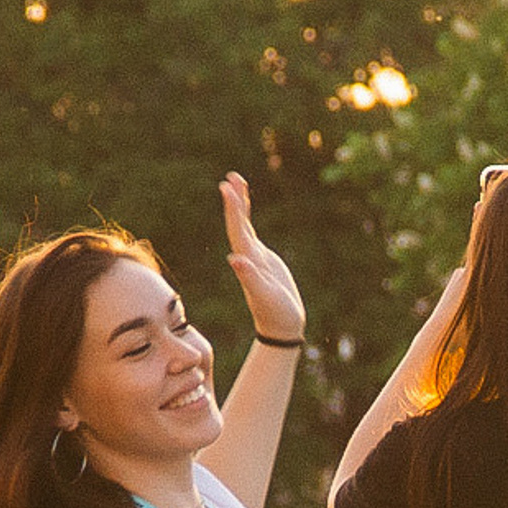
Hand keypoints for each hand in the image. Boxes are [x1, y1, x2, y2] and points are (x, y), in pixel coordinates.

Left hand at [219, 172, 305, 347]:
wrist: (280, 329)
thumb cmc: (276, 314)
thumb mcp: (264, 296)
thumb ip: (250, 278)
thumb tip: (234, 259)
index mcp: (247, 261)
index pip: (237, 230)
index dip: (232, 209)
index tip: (227, 188)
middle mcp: (247, 257)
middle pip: (237, 223)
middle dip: (234, 200)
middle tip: (230, 178)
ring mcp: (254, 257)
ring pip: (243, 225)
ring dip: (239, 204)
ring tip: (236, 181)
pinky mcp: (263, 260)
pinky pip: (252, 233)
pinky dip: (247, 218)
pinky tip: (245, 207)